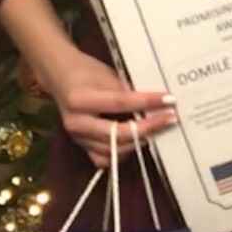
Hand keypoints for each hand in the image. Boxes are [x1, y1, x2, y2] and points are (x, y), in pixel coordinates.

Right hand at [44, 50, 177, 169]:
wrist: (60, 79)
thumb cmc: (86, 72)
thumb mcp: (107, 74)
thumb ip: (127, 91)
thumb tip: (156, 102)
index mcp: (80, 99)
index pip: (120, 103)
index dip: (147, 102)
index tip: (170, 100)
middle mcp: (77, 123)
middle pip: (118, 133)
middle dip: (148, 127)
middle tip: (170, 118)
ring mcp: (78, 138)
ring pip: (114, 150)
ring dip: (139, 141)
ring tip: (158, 128)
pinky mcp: (82, 147)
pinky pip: (105, 159)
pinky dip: (122, 153)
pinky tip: (136, 141)